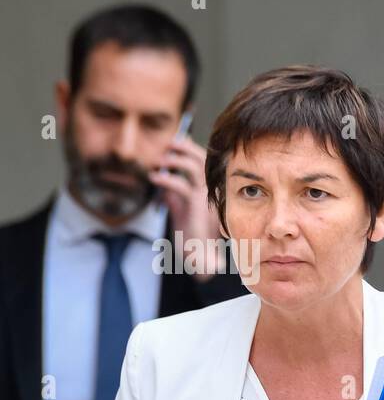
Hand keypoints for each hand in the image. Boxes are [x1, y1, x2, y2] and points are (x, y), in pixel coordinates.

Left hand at [148, 135, 224, 280]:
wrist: (202, 257)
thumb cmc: (193, 238)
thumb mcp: (182, 212)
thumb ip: (174, 196)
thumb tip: (162, 180)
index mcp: (211, 190)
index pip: (204, 162)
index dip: (190, 149)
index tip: (175, 142)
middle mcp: (213, 190)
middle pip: (202, 158)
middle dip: (184, 147)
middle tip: (167, 143)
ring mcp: (208, 197)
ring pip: (194, 167)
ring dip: (174, 159)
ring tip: (158, 159)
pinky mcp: (198, 205)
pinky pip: (181, 185)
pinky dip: (164, 179)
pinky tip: (153, 178)